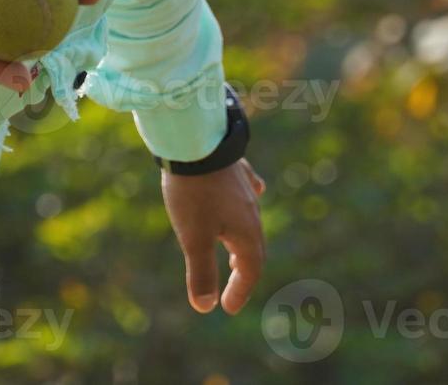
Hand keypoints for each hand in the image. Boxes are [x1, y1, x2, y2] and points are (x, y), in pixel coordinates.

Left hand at [161, 157, 266, 314]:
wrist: (196, 142)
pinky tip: (252, 193)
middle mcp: (252, 213)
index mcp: (246, 232)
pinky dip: (245, 207)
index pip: (250, 270)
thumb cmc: (194, 193)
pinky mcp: (236, 171)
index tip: (227, 307)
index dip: (240, 291)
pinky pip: (249, 193)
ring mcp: (245, 190)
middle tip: (233, 286)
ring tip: (234, 254)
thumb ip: (201, 273)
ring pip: (250, 223)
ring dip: (243, 244)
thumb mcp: (193, 238)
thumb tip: (205, 307)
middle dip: (245, 271)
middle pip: (254, 248)